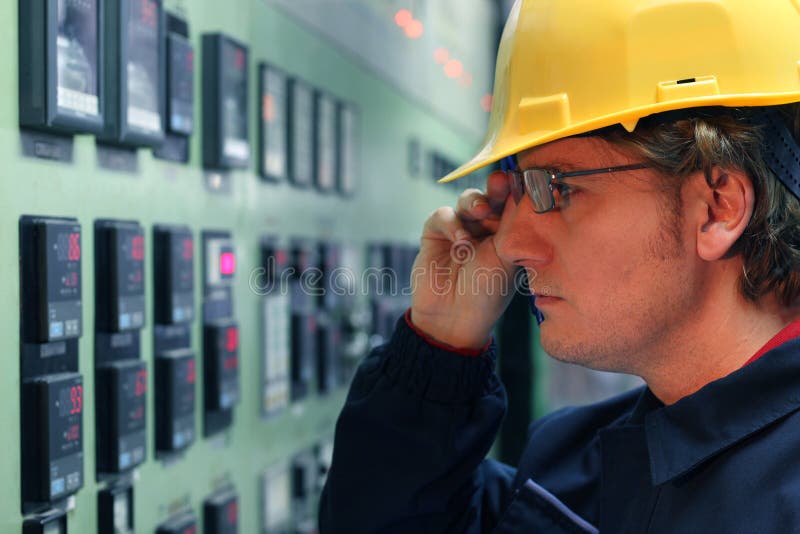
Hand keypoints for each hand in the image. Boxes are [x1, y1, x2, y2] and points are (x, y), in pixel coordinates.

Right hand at [410, 171, 516, 349]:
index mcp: (507, 234)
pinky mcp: (435, 234)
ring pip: (467, 201)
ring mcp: (459, 230)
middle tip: (500, 181)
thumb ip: (511, 222)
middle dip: (495, 187)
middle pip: (490, 196)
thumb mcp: (506, 255)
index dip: (516, 189)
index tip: (523, 179)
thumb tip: (524, 188)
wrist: (454, 316)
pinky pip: (443, 215)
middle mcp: (485, 229)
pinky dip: (451, 222)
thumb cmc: (487, 291)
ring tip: (480, 212)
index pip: (512, 204)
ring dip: (474, 202)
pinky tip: (460, 239)